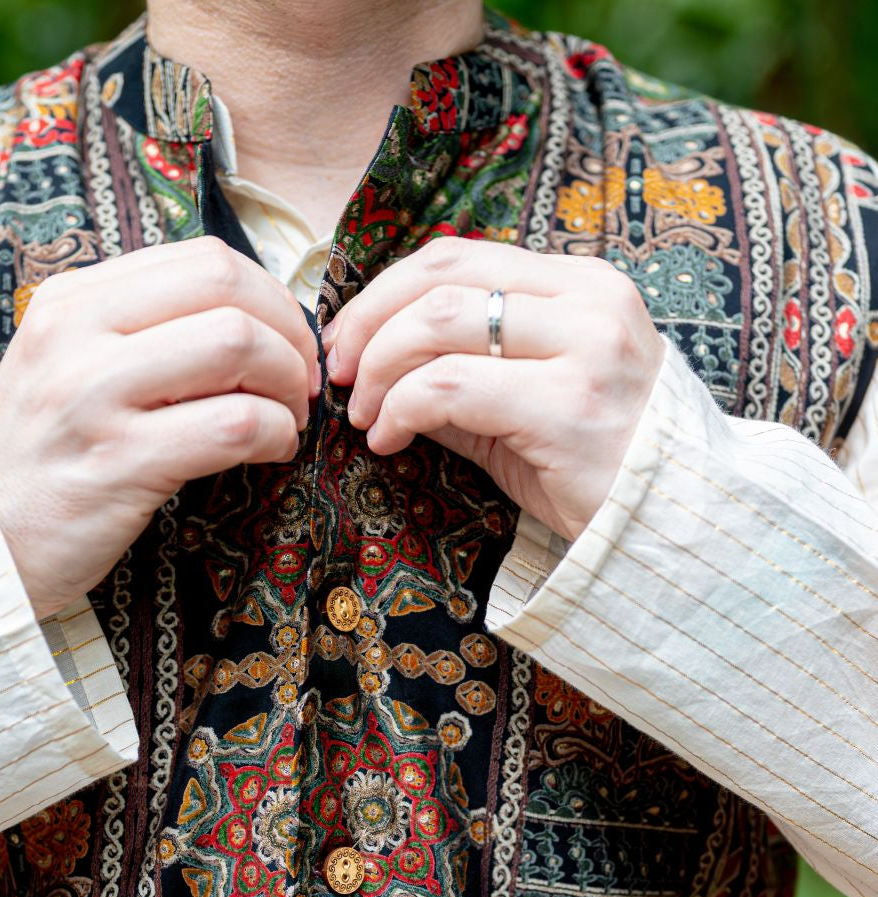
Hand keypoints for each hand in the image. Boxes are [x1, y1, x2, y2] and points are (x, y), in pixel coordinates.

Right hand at [0, 237, 320, 619]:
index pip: (202, 259)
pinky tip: (272, 451)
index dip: (270, 296)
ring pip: (236, 346)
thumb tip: (249, 318)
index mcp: (71, 300)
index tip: (287, 341)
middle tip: (300, 381)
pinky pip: (233, 426)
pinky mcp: (121, 464)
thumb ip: (139, 333)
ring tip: (287, 419)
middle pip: (226, 289)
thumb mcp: (68, 368)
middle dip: (289, 333)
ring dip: (286, 385)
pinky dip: (275, 434)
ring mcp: (95, 398)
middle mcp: (77, 335)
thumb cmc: (44, 459)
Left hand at [321, 237, 664, 542]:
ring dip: (379, 370)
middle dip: (369, 325)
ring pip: (439, 324)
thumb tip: (370, 361)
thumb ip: (463, 370)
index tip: (347, 339)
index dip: (385, 292)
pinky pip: (449, 387)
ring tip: (366, 417)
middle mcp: (588, 303)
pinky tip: (390, 440)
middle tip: (339, 376)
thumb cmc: (595, 464)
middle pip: (440, 279)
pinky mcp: (567, 407)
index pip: (459, 257)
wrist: (674, 523)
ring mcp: (584, 350)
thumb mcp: (530, 401)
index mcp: (581, 285)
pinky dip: (401, 409)